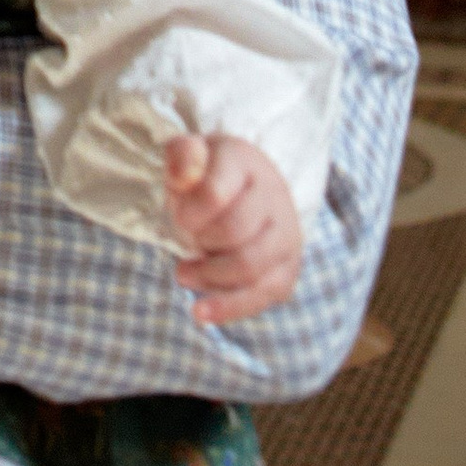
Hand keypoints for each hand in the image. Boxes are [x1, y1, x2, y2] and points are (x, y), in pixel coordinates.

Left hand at [164, 133, 303, 324]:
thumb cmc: (211, 174)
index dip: (189, 212)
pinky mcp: (286, 270)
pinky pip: (261, 295)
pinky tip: (201, 311)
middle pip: (234, 231)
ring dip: (210, 277)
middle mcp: (274, 197)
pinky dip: (229, 306)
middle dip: (202, 241)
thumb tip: (182, 178)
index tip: (178, 216)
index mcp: (245, 163)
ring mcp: (286, 235)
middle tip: (184, 238)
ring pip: (250, 266)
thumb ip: (182, 157)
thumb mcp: (192, 153)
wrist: (251, 188)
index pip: (215, 193)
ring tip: (183, 274)